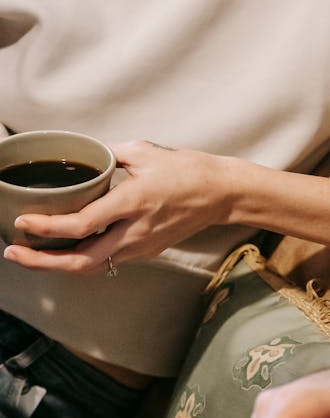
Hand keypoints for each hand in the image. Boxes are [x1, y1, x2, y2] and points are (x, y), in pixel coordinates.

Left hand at [3, 141, 230, 273]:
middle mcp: (135, 231)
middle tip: (14, 252)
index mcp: (133, 202)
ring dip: (58, 264)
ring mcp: (141, 246)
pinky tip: (65, 249)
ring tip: (32, 254)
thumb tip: (85, 154)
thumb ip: (110, 153)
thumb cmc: (188, 171)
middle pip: (80, 261)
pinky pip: (106, 260)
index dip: (48, 227)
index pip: (82, 224)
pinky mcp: (145, 251)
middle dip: (42, 262)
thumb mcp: (146, 151)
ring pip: (91, 266)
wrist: (220, 193)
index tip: (24, 221)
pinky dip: (80, 258)